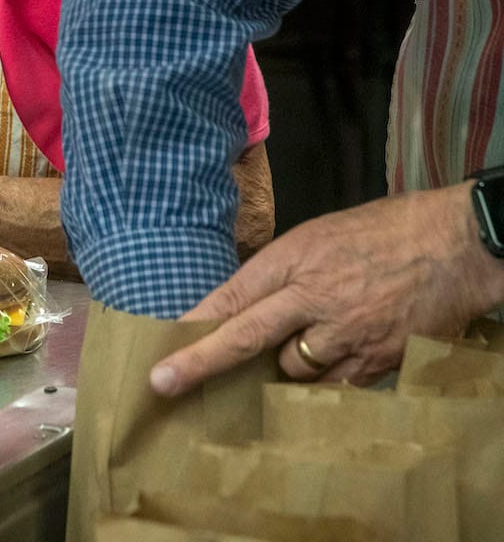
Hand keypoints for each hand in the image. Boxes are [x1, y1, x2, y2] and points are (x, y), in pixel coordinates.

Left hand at [149, 182, 503, 395]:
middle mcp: (313, 297)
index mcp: (295, 258)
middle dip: (199, 364)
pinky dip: (319, 385)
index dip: (194, 324)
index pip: (232, 295)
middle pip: (245, 338)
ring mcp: (345, 333)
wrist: (458, 244)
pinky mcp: (376, 361)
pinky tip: (323, 369)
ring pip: (289, 371)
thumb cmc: (383, 231)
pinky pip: (330, 388)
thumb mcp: (319, 235)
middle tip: (163, 384)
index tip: (160, 345)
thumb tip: (240, 305)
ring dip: (281, 368)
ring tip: (303, 345)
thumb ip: (280, 271)